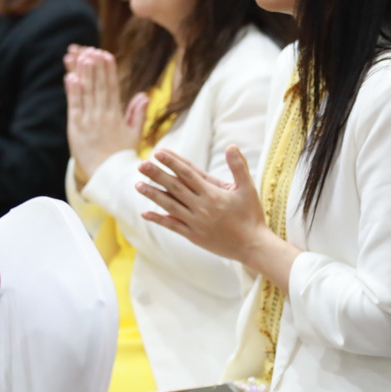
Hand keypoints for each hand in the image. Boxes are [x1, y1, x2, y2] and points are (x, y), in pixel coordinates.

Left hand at [65, 49, 146, 185]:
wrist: (105, 176)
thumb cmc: (120, 156)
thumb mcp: (134, 135)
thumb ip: (137, 114)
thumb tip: (144, 95)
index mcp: (116, 117)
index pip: (112, 89)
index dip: (109, 71)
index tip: (108, 55)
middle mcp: (102, 117)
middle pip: (99, 87)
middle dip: (96, 68)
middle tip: (94, 50)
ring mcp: (88, 122)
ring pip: (86, 93)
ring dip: (84, 74)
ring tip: (83, 57)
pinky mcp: (75, 128)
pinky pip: (74, 106)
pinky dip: (73, 92)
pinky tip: (71, 77)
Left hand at [137, 146, 280, 269]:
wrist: (252, 245)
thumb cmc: (251, 216)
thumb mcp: (248, 188)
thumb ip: (238, 166)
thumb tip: (231, 146)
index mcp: (213, 194)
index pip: (188, 173)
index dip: (173, 162)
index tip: (159, 153)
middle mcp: (201, 207)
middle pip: (175, 187)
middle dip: (157, 175)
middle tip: (142, 165)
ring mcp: (195, 222)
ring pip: (169, 205)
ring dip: (153, 194)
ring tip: (138, 184)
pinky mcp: (193, 236)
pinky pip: (172, 226)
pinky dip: (158, 219)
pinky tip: (145, 213)